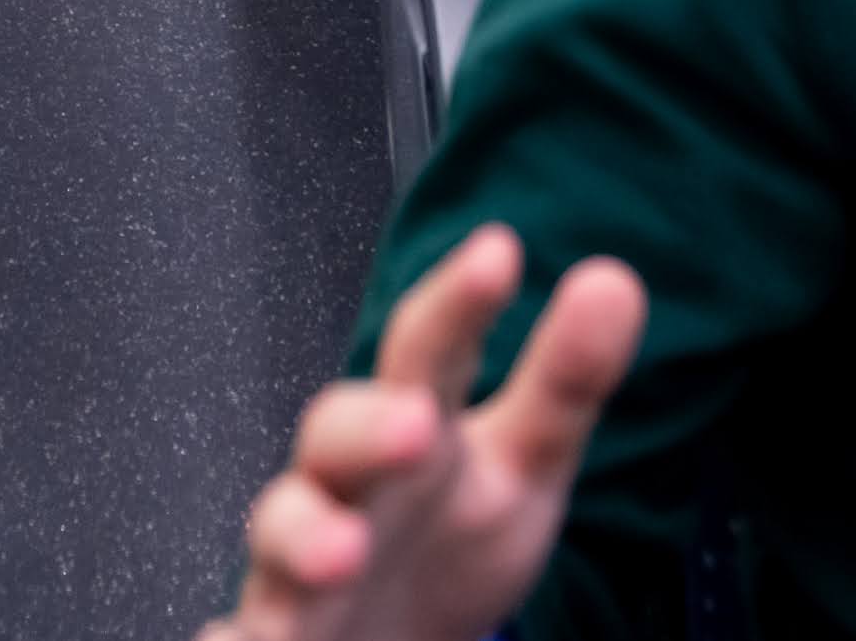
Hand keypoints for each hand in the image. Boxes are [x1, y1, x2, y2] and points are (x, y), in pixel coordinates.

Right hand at [197, 226, 643, 640]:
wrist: (384, 634)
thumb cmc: (448, 535)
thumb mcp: (521, 462)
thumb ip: (563, 381)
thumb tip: (615, 281)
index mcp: (410, 427)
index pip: (428, 352)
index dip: (458, 306)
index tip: (499, 253)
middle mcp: (344, 485)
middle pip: (335, 437)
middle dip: (367, 429)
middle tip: (417, 425)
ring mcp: (300, 566)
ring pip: (279, 536)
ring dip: (302, 537)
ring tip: (342, 552)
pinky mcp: (273, 636)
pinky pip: (243, 631)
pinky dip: (239, 636)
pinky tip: (244, 640)